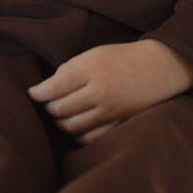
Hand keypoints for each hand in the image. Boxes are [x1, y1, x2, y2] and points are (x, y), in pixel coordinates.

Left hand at [27, 40, 192, 144]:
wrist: (160, 67)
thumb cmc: (123, 57)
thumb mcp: (95, 53)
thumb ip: (71, 69)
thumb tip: (47, 88)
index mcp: (91, 68)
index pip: (54, 87)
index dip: (39, 93)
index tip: (32, 93)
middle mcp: (100, 91)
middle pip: (60, 109)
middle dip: (49, 108)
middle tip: (46, 103)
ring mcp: (111, 111)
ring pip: (72, 126)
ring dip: (61, 122)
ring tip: (59, 114)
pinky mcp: (120, 124)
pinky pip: (91, 138)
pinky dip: (78, 135)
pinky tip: (76, 126)